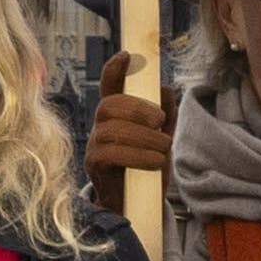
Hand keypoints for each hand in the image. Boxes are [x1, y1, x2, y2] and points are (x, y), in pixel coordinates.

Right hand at [75, 47, 166, 187]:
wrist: (135, 204)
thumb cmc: (146, 166)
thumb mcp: (161, 137)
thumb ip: (166, 114)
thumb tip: (166, 89)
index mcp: (116, 114)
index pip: (109, 86)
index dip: (114, 69)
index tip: (126, 55)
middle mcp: (101, 125)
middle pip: (109, 105)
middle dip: (138, 109)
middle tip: (161, 122)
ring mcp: (94, 145)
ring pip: (112, 129)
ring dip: (144, 137)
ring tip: (163, 150)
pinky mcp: (94, 165)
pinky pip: (110, 153)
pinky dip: (137, 155)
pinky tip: (155, 162)